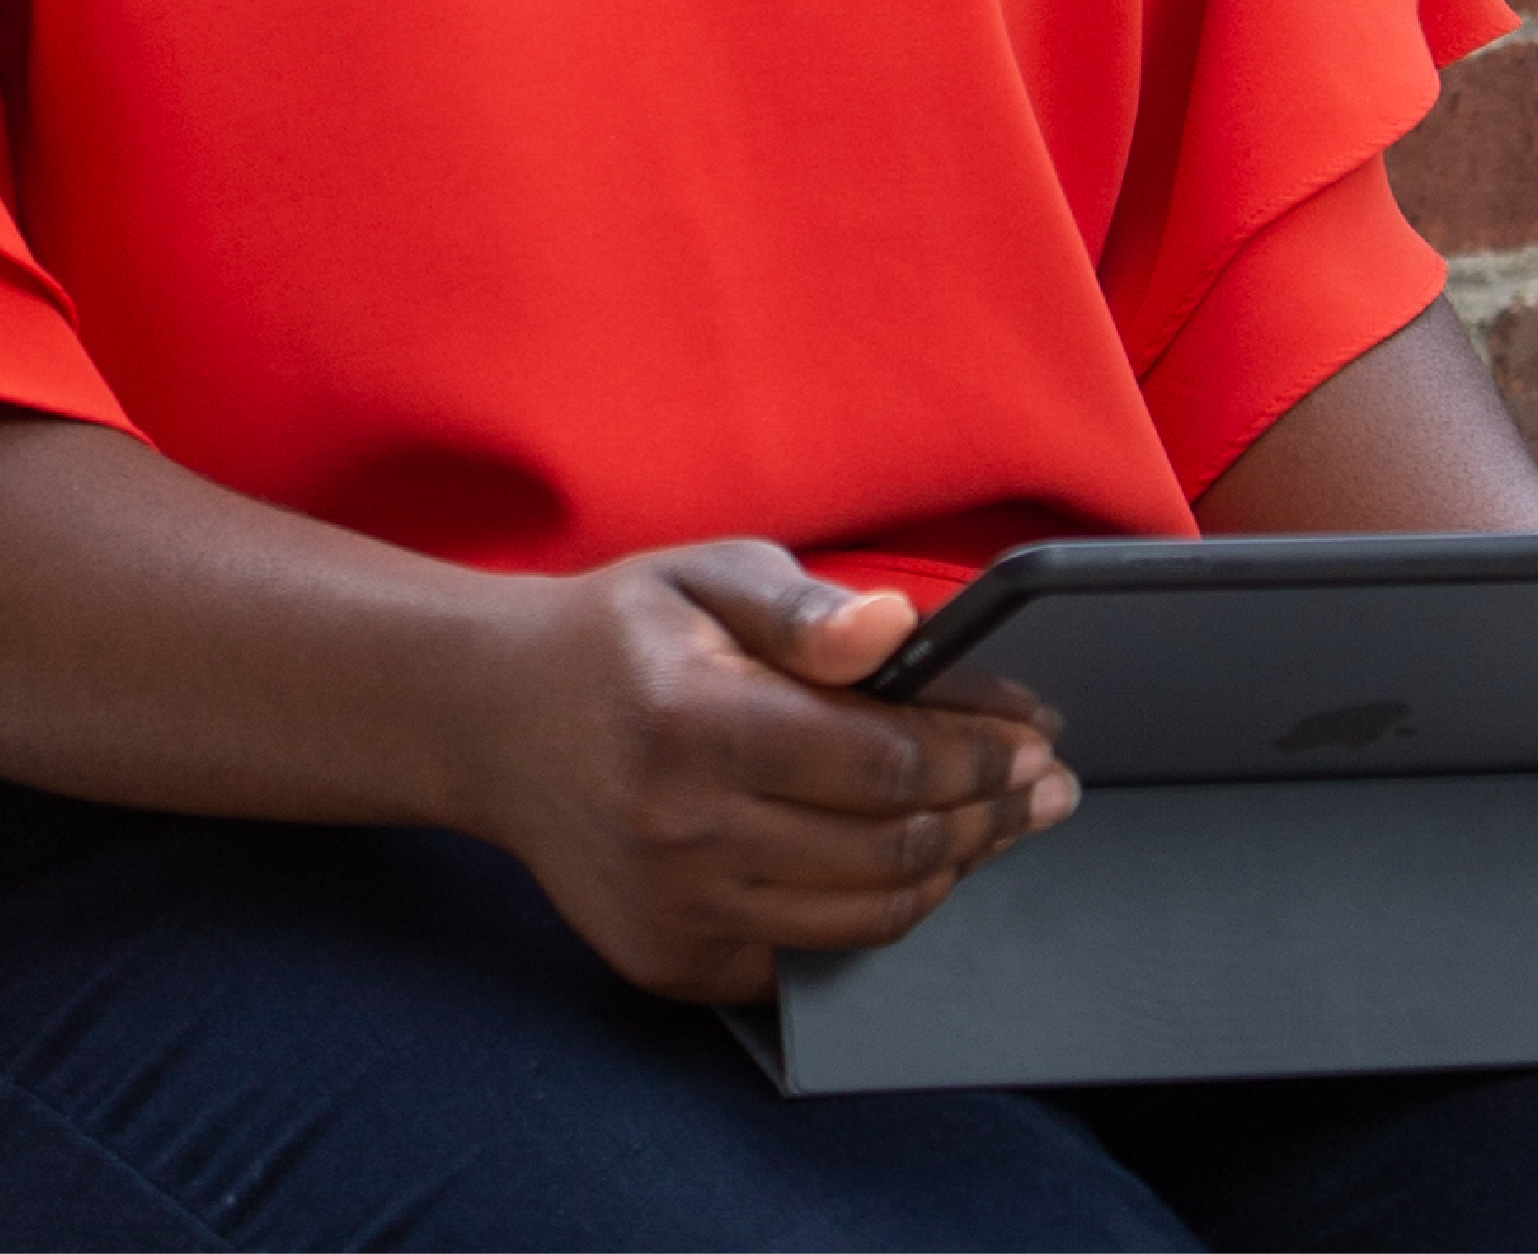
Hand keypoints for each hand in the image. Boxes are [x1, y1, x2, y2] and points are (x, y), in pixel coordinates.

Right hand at [458, 540, 1077, 1004]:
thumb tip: (899, 629)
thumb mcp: (706, 576)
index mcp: (698, 719)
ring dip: (949, 873)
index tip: (1036, 736)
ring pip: (863, 917)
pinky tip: (908, 871)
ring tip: (993, 828)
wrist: (493, 720)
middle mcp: (682, 828)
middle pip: (891, 848)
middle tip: (1045, 790)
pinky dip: (870, 920)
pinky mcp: (667, 960)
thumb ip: (806, 607)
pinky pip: (806, 960)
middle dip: (990, 817)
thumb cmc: (619, 636)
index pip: (887, 758)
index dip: (981, 752)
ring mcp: (673, 908)